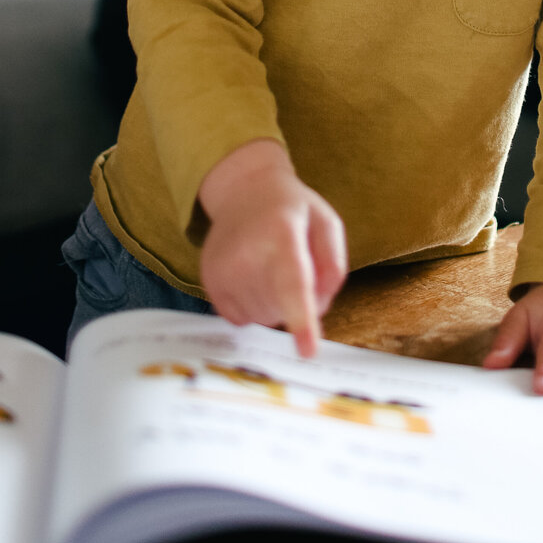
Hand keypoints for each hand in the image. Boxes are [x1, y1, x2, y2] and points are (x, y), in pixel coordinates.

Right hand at [197, 140, 346, 356]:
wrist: (244, 191)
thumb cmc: (292, 210)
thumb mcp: (326, 223)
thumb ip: (333, 265)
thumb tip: (318, 308)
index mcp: (283, 234)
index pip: (293, 284)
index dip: (301, 320)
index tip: (308, 351)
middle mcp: (247, 254)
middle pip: (282, 309)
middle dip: (296, 301)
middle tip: (292, 265)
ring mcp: (224, 270)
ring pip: (263, 318)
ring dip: (274, 304)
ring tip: (270, 266)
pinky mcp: (209, 283)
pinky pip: (241, 319)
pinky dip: (253, 306)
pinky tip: (253, 276)